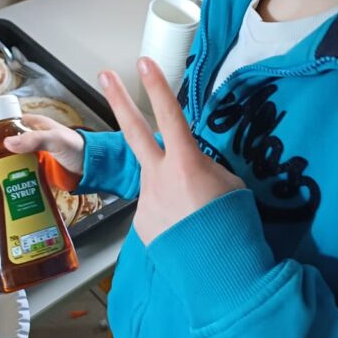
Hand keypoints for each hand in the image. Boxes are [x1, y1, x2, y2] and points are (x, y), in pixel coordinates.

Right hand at [3, 114, 84, 176]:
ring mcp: (31, 155)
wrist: (91, 167)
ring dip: (2, 167)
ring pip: (11, 159)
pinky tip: (4, 184)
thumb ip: (33, 139)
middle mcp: (29, 138)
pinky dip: (13, 178)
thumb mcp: (54, 139)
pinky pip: (20, 172)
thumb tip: (8, 142)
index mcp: (32, 124)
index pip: (7, 123)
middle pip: (6, 144)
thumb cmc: (76, 147)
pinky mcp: (35, 170)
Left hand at [99, 57, 244, 245]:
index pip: (170, 116)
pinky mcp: (141, 223)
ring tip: (196, 217)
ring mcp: (146, 200)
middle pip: (133, 131)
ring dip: (172, 190)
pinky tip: (186, 233)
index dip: (158, 87)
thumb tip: (191, 167)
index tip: (145, 62)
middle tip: (104, 74)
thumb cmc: (234, 226)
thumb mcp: (229, 185)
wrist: (220, 276)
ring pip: (155, 180)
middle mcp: (158, 177)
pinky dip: (171, 215)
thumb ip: (205, 167)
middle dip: (118, 99)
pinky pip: (156, 209)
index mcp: (186, 163)